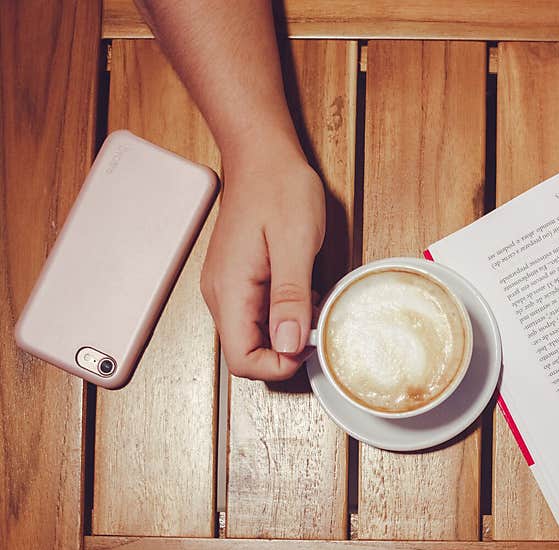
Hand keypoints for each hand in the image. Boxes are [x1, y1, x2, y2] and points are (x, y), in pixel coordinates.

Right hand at [200, 140, 324, 380]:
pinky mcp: (240, 280)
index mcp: (231, 290)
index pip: (241, 359)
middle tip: (317, 325)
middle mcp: (222, 295)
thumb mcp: (295, 243)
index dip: (277, 365)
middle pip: (246, 351)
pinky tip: (304, 293)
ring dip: (286, 332)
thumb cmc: (279, 189)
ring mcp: (229, 287)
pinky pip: (259, 314)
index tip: (309, 345)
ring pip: (254, 335)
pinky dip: (284, 315)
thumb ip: (290, 296)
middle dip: (285, 350)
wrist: (262, 156)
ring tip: (313, 304)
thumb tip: (288, 344)